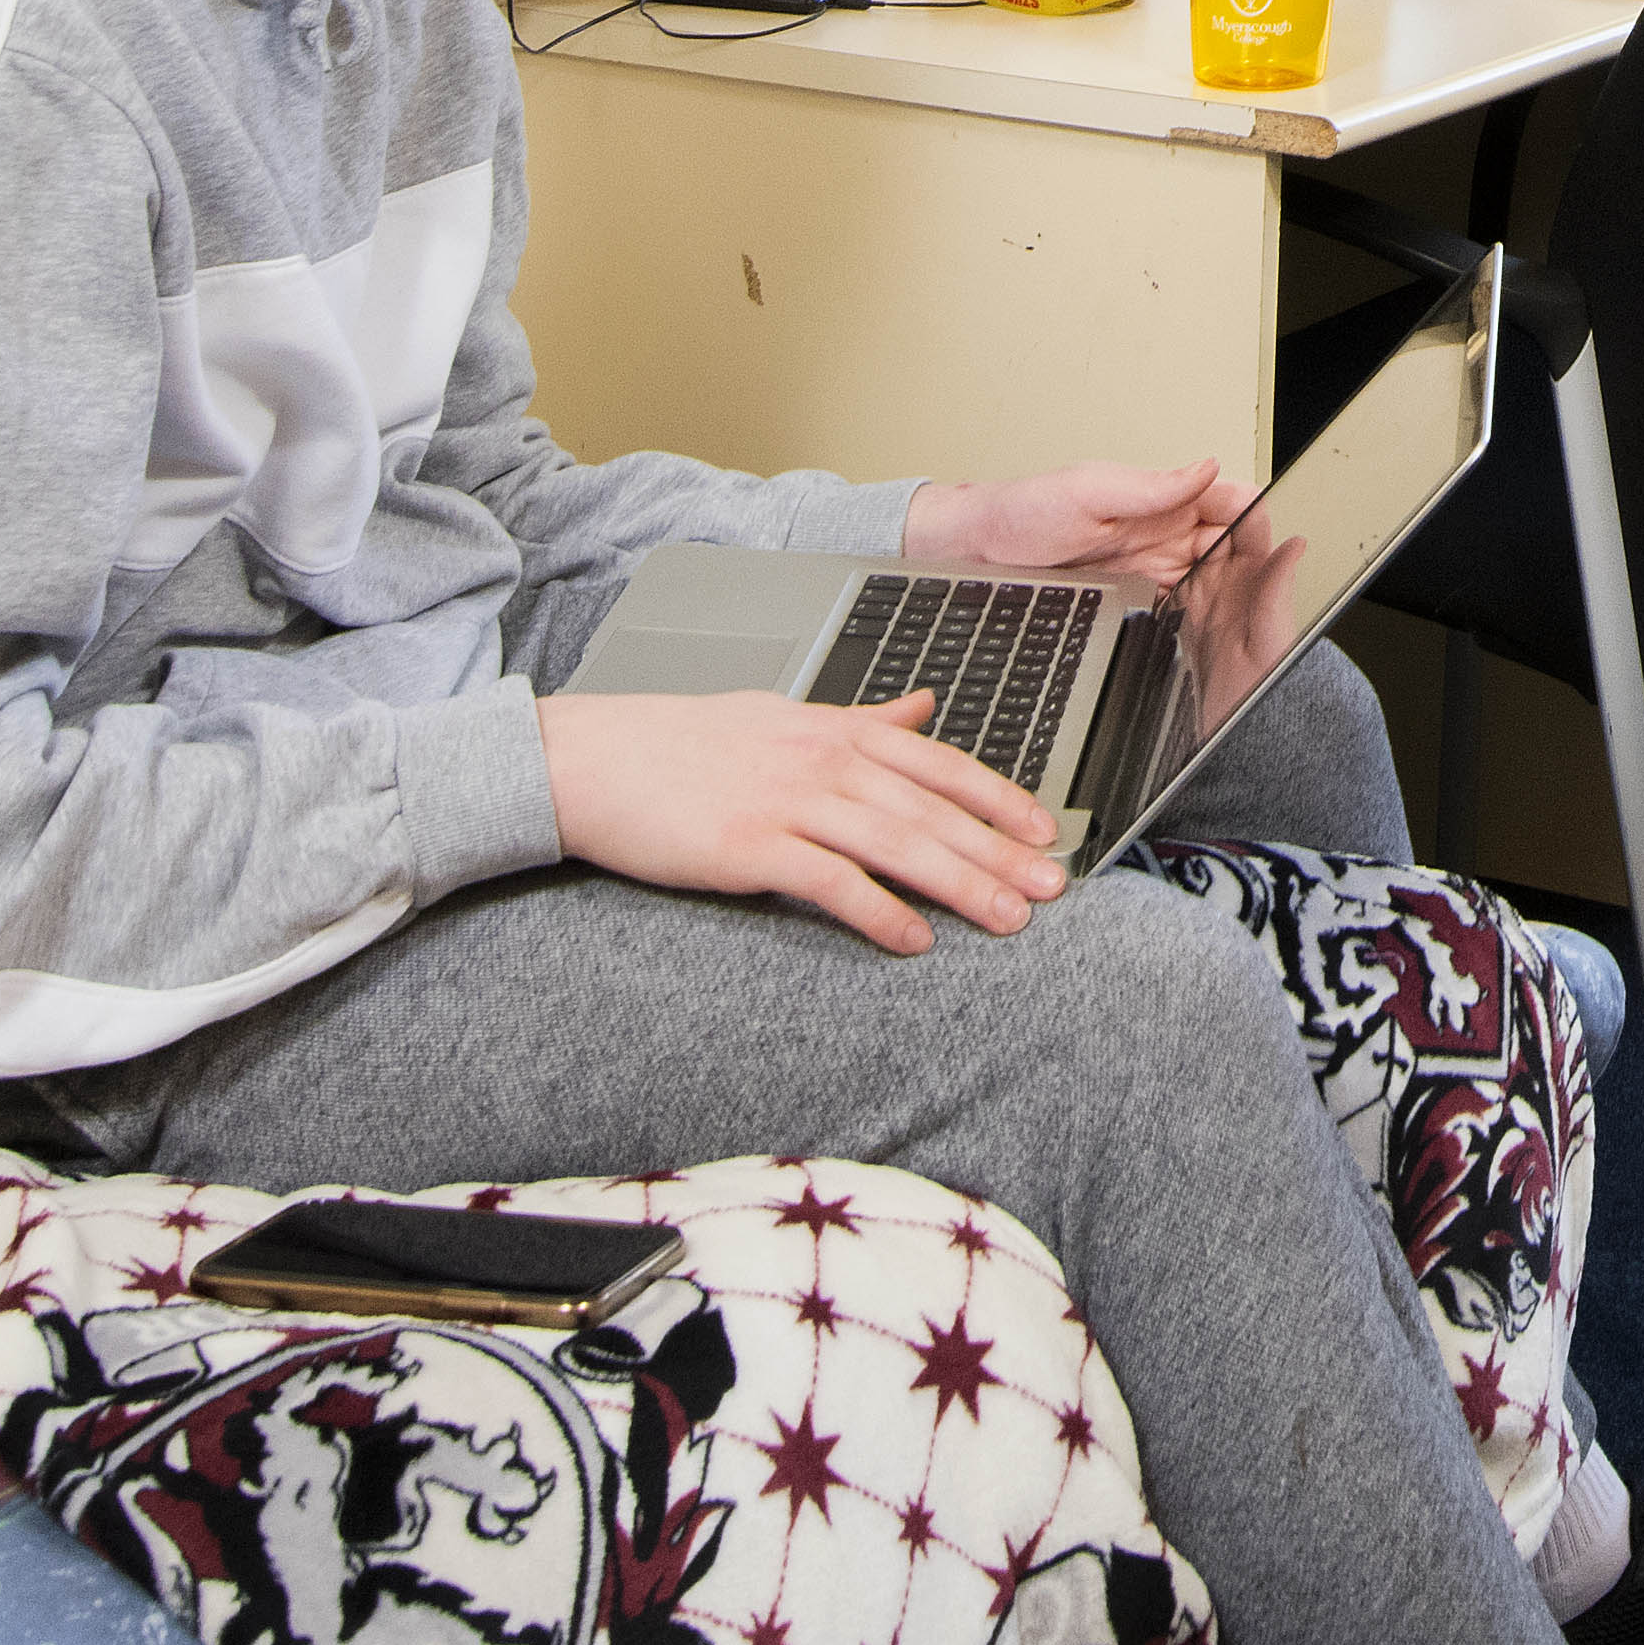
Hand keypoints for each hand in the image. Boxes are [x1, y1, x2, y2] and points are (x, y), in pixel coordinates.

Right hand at [540, 690, 1068, 950]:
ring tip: (1008, 918)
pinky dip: (878, 911)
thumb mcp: (782, 714)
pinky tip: (914, 940)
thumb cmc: (679, 742)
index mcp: (833, 728)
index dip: (998, 797)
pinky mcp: (748, 845)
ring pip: (896, 842)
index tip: (1045, 830)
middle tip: (1054, 886)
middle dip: (999, 850)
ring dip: (960, 883)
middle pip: (931, 807)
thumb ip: (860, 717)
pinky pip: (830, 882)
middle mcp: (821, 759)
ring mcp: (786, 800)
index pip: (938, 761)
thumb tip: (924, 704)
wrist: (590, 758)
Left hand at [907, 457, 1241, 590]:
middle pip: (1227, 544)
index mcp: (1158, 496)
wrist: (975, 552)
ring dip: (1227, 594)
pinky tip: (1206, 632)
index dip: (1253, 516)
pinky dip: (1195, 616)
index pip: (1226, 500)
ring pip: (1208, 579)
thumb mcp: (1088, 490)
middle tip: (1265, 590)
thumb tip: (1208, 467)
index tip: (1269, 537)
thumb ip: (1151, 485)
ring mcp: (1147, 566)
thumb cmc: (1023, 512)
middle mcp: (1160, 531)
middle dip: (1250, 563)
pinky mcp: (1131, 597)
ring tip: (1245, 617)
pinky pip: (1176, 606)